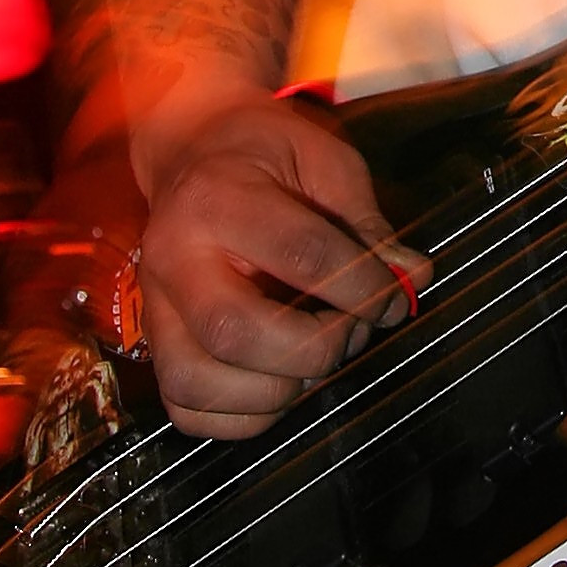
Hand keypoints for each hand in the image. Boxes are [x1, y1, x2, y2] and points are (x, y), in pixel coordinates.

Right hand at [132, 94, 431, 439]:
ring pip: (199, 382)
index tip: (394, 297)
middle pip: (235, 332)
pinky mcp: (153, 343)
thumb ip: (366, 221)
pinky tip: (281, 383)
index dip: (363, 287)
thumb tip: (413, 278)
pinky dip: (244, 417)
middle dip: (316, 347)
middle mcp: (173, 255)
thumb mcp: (324, 159)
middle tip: (353, 331)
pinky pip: (188, 409)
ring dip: (278, 391)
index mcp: (218, 196)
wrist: (190, 148)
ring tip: (316, 359)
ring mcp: (154, 305)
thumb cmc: (262, 151)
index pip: (300, 255)